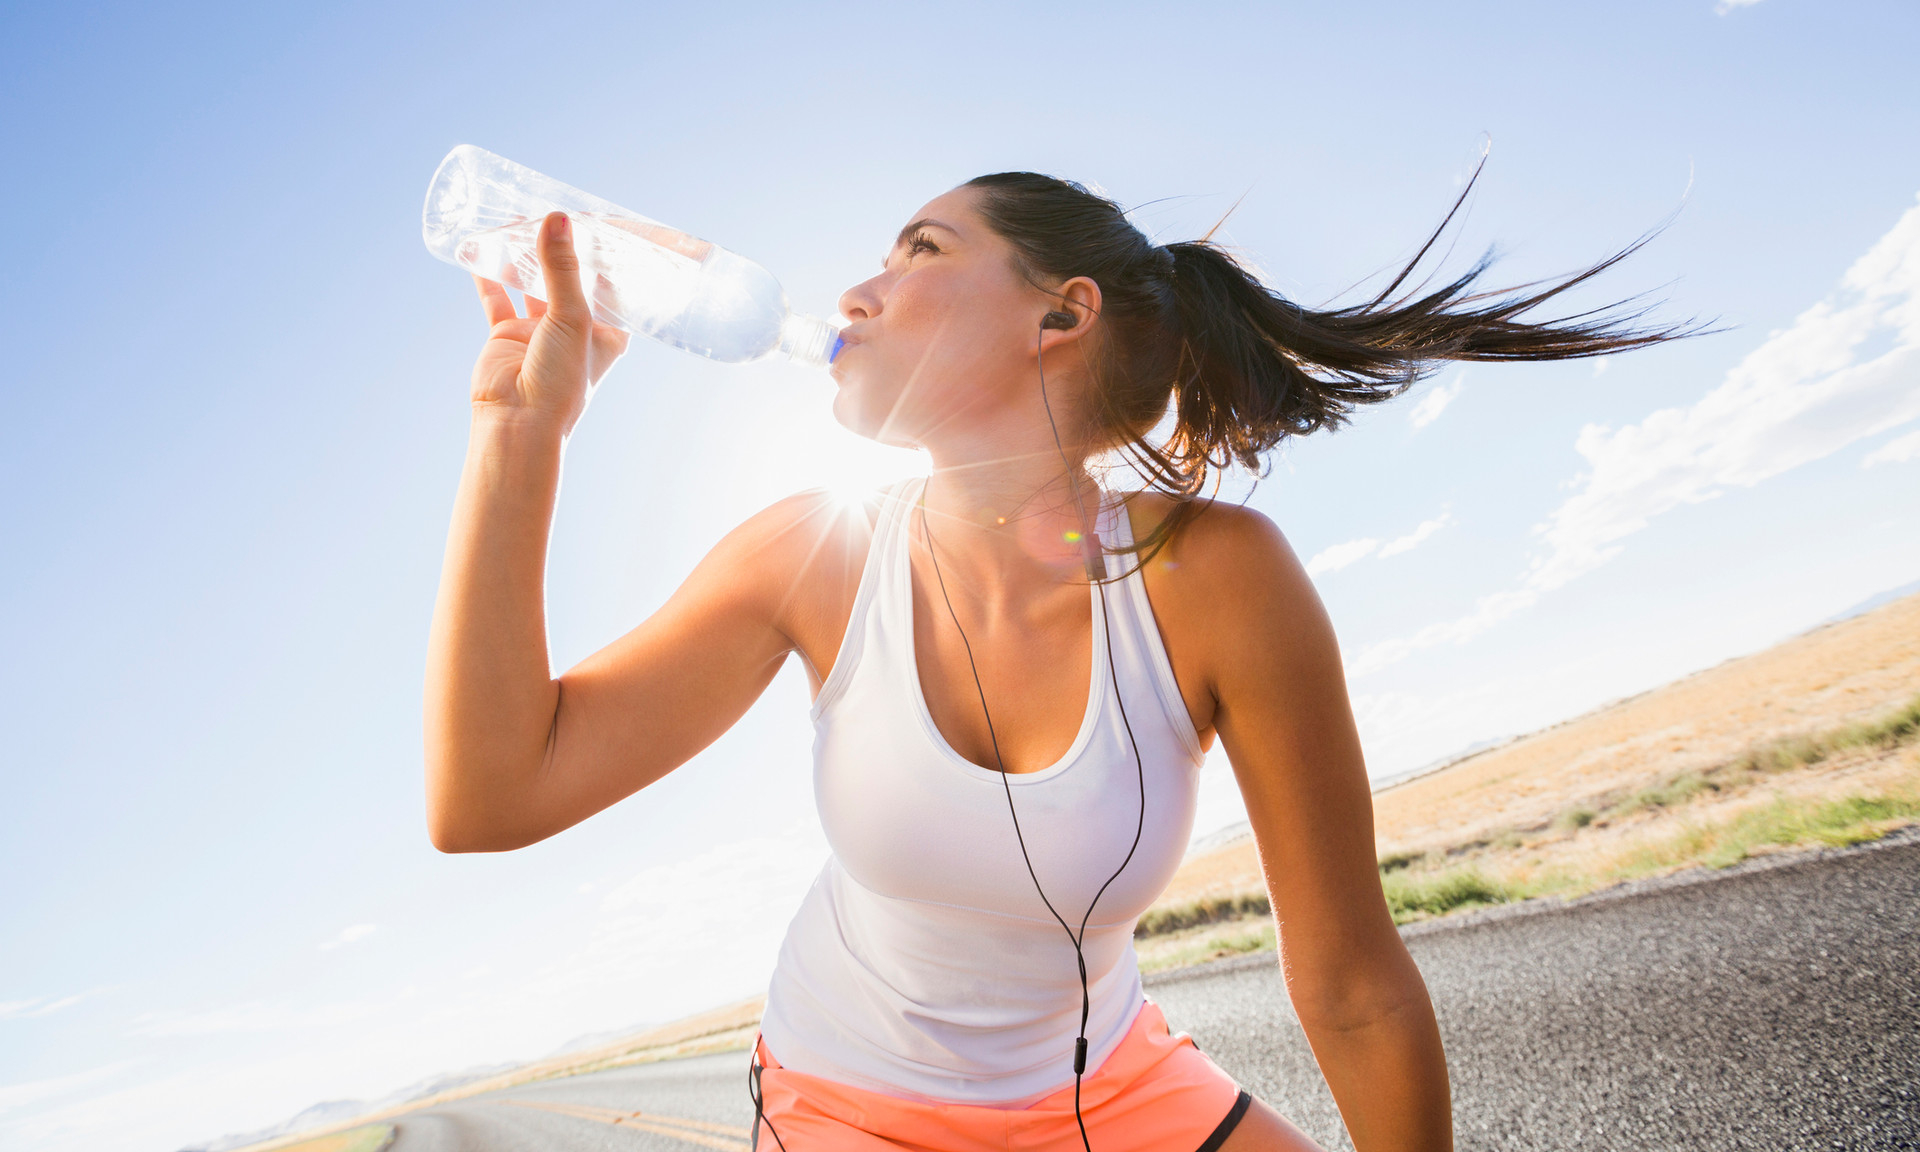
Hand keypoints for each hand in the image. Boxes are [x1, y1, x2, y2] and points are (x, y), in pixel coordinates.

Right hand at [469, 212, 631, 434]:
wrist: (518, 423)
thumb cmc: (560, 382)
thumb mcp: (571, 318)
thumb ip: (562, 269)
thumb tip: (556, 219)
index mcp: (608, 332)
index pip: (615, 284)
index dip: (611, 255)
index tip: (606, 220)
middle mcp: (576, 329)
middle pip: (571, 278)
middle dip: (564, 248)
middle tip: (556, 210)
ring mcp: (540, 331)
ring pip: (533, 283)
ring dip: (525, 255)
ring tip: (517, 220)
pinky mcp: (507, 335)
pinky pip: (497, 298)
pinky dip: (488, 275)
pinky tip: (480, 248)